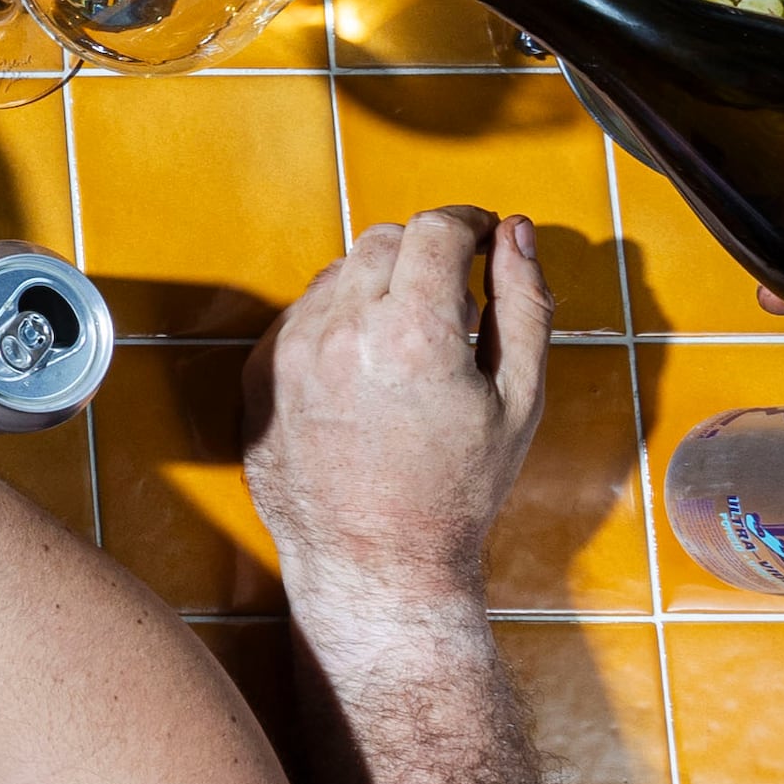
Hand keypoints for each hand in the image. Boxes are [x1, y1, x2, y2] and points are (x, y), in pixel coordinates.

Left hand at [246, 208, 549, 617]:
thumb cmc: (455, 490)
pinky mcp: (258, 372)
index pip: (436, 228)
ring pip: (338, 272)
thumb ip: (525, 304)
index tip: (484, 239)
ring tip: (412, 342)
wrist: (375, 559)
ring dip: (378, 285)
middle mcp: (341, 331)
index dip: (469, 223)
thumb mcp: (519, 399)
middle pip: (384, 240)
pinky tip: (367, 368)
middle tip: (456, 296)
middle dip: (425, 252)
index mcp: (413, 333)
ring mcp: (290, 351)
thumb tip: (516, 233)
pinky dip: (337, 319)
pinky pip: (301, 313)